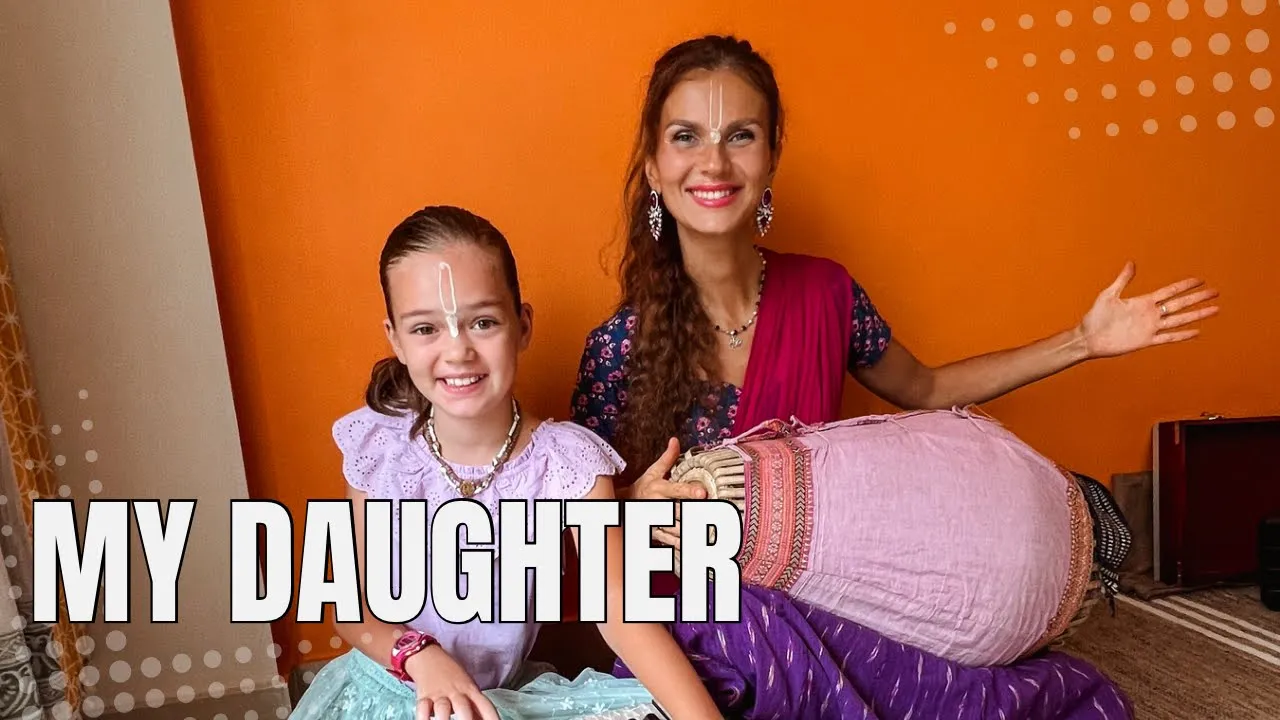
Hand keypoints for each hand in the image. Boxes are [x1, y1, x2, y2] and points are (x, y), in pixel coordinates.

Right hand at [406, 646, 498, 719]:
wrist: (429, 657)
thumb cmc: (454, 678)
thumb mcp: (468, 688)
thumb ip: (476, 707)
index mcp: (471, 690)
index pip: (485, 705)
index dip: (491, 716)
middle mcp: (456, 693)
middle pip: (463, 706)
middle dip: (466, 719)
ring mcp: (439, 694)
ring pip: (442, 707)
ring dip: (444, 719)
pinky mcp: (424, 696)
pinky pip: (423, 707)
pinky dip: (423, 717)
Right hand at [627, 438, 704, 549]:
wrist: (621, 505)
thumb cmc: (642, 487)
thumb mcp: (652, 472)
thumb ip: (667, 458)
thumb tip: (675, 440)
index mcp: (659, 489)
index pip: (677, 489)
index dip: (690, 490)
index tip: (703, 492)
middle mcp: (658, 505)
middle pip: (680, 511)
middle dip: (696, 515)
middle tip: (714, 517)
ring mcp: (656, 522)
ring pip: (677, 529)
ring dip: (693, 532)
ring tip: (710, 534)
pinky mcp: (655, 534)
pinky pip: (670, 542)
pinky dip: (683, 545)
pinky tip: (697, 548)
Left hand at [1079, 261, 1219, 359]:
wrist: (1088, 337)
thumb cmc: (1095, 316)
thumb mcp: (1109, 295)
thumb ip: (1122, 280)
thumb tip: (1131, 263)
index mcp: (1143, 302)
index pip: (1169, 292)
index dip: (1184, 286)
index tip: (1200, 280)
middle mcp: (1150, 314)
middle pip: (1180, 304)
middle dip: (1198, 298)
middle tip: (1216, 292)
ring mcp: (1150, 327)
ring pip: (1179, 320)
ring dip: (1197, 315)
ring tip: (1215, 310)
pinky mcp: (1146, 341)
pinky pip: (1168, 337)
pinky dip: (1182, 335)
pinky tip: (1197, 331)